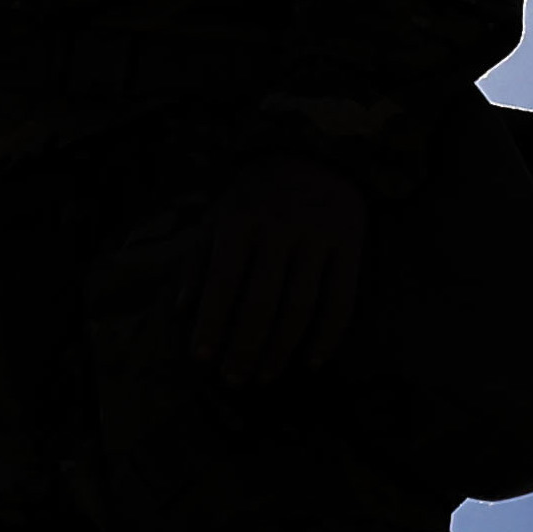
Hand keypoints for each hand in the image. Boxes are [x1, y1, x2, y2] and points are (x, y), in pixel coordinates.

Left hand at [191, 157, 368, 385]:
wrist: (315, 152)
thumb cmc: (257, 195)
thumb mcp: (220, 215)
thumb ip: (199, 260)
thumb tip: (181, 311)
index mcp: (241, 220)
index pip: (223, 280)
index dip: (211, 322)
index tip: (202, 359)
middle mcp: (279, 228)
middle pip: (261, 301)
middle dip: (245, 346)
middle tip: (234, 379)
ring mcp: (318, 237)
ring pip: (300, 305)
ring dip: (282, 348)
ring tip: (266, 375)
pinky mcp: (350, 244)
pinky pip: (341, 300)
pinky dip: (328, 335)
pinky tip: (313, 361)